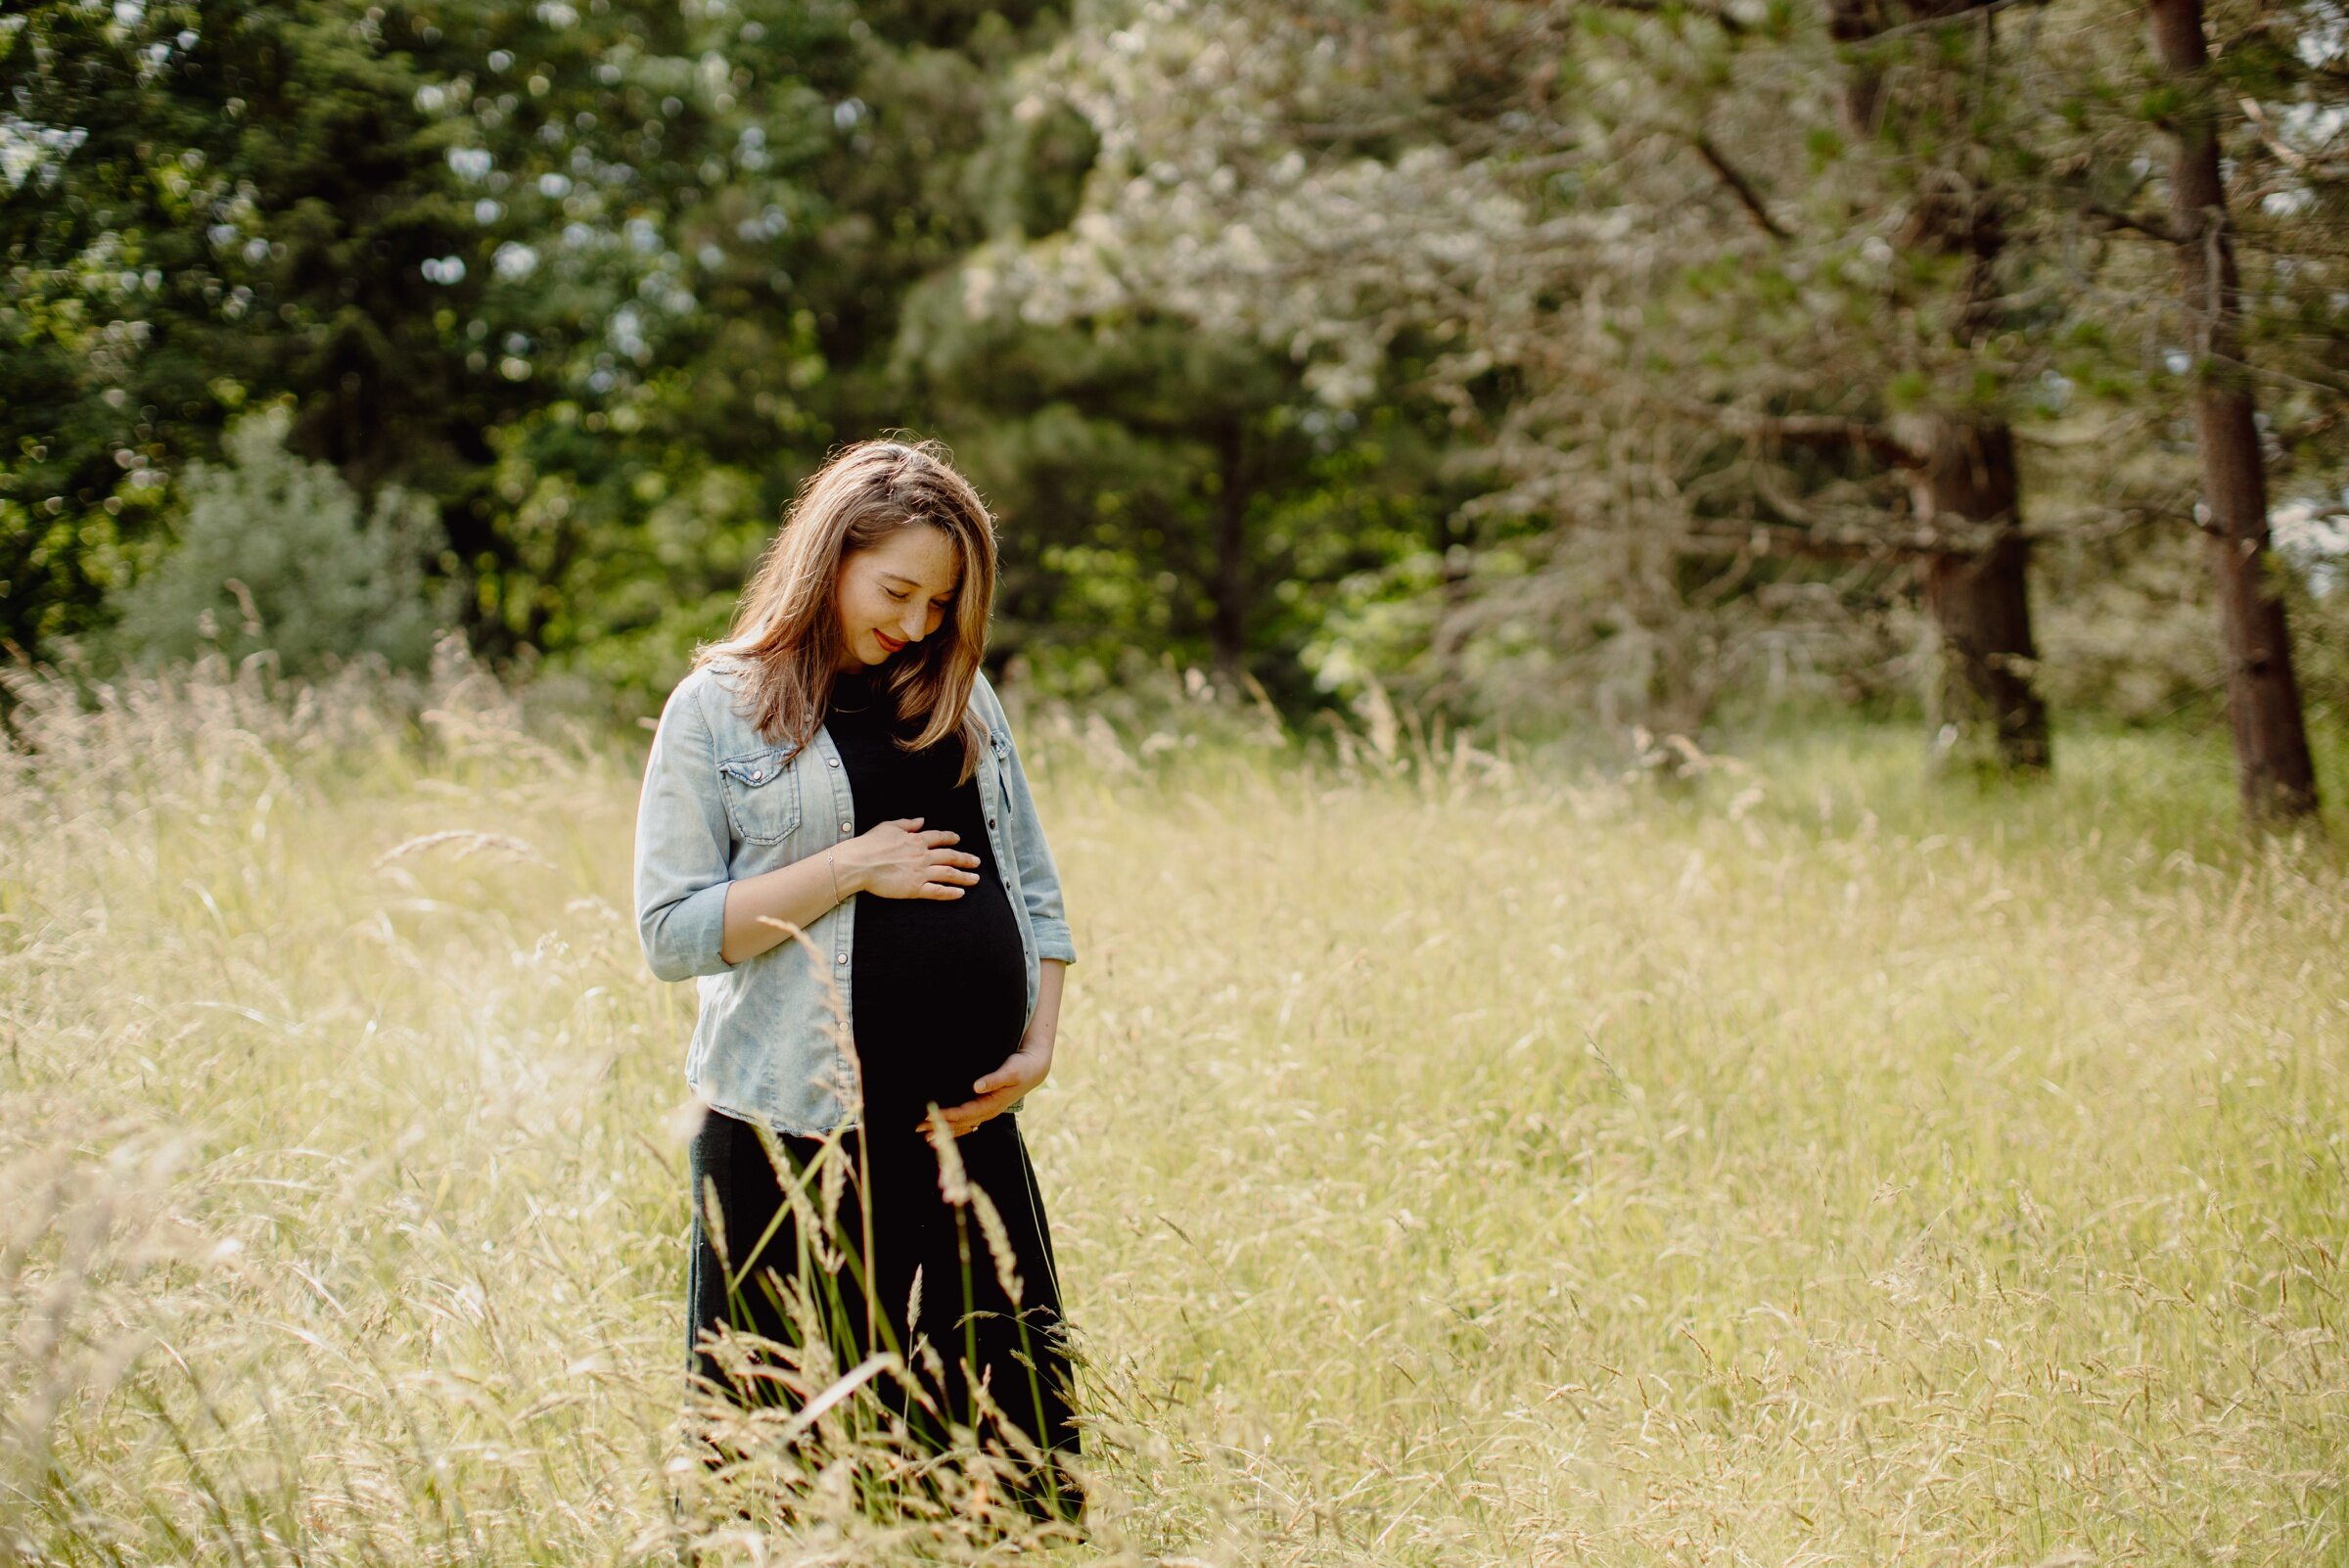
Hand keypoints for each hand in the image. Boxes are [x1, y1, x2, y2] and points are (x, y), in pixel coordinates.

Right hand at [842, 816, 980, 900]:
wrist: (859, 863)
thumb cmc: (869, 844)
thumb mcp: (889, 826)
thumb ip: (907, 823)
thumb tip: (921, 820)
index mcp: (916, 840)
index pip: (939, 838)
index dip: (950, 838)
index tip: (958, 839)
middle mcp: (922, 855)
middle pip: (950, 856)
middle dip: (965, 859)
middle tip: (977, 862)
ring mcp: (921, 872)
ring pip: (949, 874)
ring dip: (964, 876)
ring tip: (975, 879)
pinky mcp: (915, 888)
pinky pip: (937, 891)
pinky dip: (950, 893)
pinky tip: (960, 893)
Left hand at [926, 1034, 1053, 1136]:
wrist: (1034, 1070)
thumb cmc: (1021, 1068)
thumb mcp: (1010, 1071)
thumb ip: (994, 1079)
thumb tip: (976, 1086)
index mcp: (992, 1104)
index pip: (965, 1113)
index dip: (947, 1115)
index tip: (929, 1115)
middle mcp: (988, 1111)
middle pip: (961, 1123)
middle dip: (940, 1126)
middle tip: (918, 1129)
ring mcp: (987, 1112)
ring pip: (963, 1125)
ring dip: (945, 1131)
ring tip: (927, 1138)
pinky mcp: (986, 1108)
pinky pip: (968, 1122)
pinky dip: (955, 1128)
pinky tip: (945, 1131)